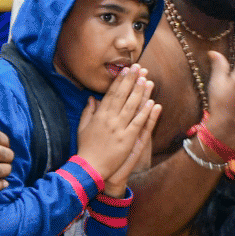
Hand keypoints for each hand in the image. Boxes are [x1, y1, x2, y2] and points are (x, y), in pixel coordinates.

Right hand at [75, 65, 157, 180]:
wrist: (90, 167)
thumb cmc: (86, 148)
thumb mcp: (82, 127)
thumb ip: (88, 112)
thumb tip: (92, 98)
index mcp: (100, 115)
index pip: (111, 94)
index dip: (119, 81)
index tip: (126, 70)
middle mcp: (110, 119)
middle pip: (123, 96)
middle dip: (131, 80)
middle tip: (138, 67)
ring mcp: (119, 128)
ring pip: (132, 106)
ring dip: (140, 92)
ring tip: (146, 79)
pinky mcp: (128, 139)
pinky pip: (138, 123)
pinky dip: (145, 112)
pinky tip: (152, 102)